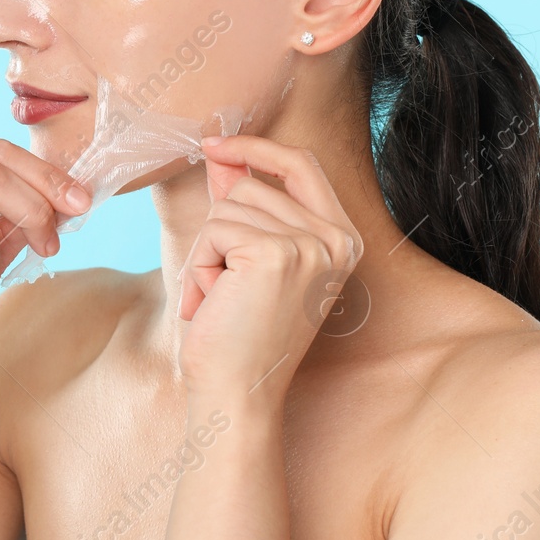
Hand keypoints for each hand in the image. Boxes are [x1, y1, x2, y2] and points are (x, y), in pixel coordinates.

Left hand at [177, 134, 363, 399]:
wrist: (237, 395)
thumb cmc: (237, 335)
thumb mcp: (247, 260)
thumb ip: (242, 204)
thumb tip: (222, 153)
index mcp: (341, 239)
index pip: (302, 164)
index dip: (256, 148)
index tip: (216, 144)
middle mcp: (336, 240)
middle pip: (252, 185)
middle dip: (219, 231)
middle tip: (222, 287)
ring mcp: (310, 246)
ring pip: (228, 207)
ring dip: (206, 253)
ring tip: (220, 299)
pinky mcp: (275, 254)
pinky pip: (214, 230)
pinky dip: (198, 267)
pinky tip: (210, 304)